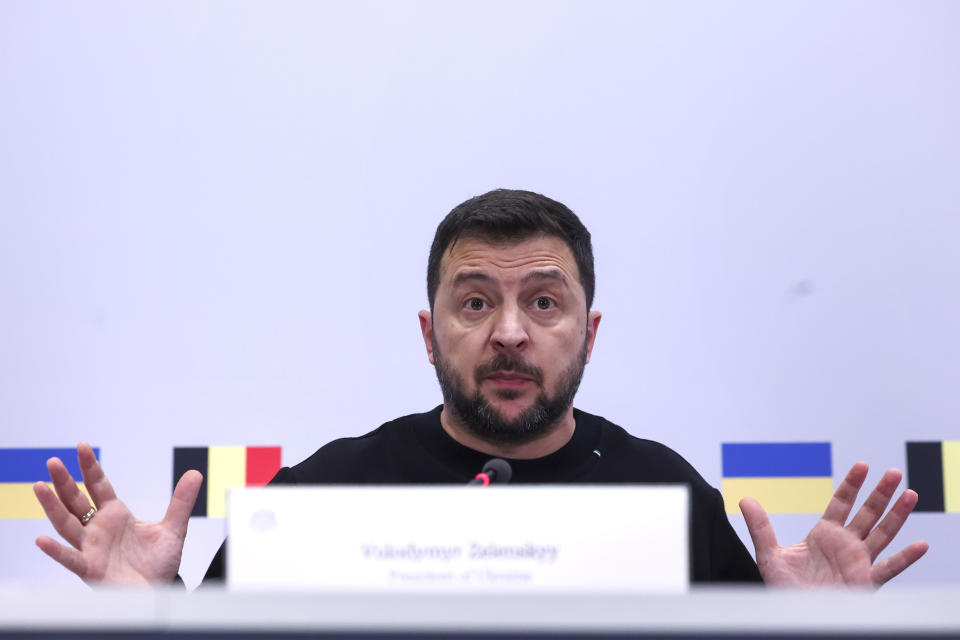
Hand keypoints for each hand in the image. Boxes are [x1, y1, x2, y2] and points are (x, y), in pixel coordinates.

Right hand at [33, 442, 202, 584]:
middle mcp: (99, 529)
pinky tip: (43, 540)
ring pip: (67, 525)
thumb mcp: (174, 528)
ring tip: (39, 487)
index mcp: (116, 515)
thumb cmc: (158, 563)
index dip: (90, 467)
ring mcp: (92, 548)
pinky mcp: (91, 569)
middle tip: (52, 461)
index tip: (82, 446)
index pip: (99, 486)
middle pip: (77, 501)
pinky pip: (71, 560)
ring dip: (52, 507)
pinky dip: (57, 551)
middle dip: (65, 482)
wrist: (157, 591)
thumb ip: (181, 501)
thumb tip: (195, 473)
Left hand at [740, 462, 928, 586]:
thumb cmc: (784, 588)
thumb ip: (759, 526)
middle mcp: (844, 545)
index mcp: (824, 534)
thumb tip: (745, 499)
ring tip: (910, 494)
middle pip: (867, 513)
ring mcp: (858, 562)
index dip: (852, 484)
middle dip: (880, 493)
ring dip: (897, 516)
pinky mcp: (865, 582)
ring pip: (882, 534)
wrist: (794, 615)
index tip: (863, 466)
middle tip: (893, 472)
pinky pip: (889, 569)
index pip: (841, 503)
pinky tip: (920, 545)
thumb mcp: (769, 554)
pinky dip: (905, 558)